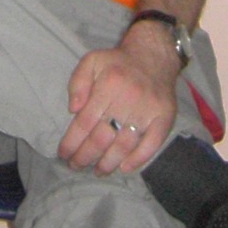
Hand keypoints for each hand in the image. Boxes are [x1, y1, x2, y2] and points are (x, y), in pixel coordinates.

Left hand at [58, 27, 179, 175]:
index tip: (63, 154)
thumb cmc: (118, 63)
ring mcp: (147, 110)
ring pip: (125, 144)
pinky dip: (138, 159)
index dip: (72, 141)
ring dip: (109, 162)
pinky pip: (152, 144)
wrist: (153, 56)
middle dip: (86, 156)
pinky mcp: (164, 117)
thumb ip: (78, 83)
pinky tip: (124, 167)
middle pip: (103, 137)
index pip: (85, 122)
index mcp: (108, 85)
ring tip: (97, 171)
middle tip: (76, 166)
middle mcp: (128, 99)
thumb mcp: (91, 61)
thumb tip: (73, 110)